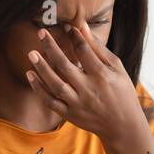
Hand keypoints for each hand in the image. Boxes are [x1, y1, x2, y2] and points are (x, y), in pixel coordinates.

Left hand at [25, 20, 146, 142]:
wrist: (123, 127)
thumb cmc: (122, 93)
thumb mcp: (117, 69)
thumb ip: (98, 48)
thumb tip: (82, 27)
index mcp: (103, 76)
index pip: (84, 51)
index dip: (74, 36)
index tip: (66, 27)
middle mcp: (89, 90)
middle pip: (65, 65)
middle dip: (51, 47)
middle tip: (41, 33)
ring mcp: (78, 104)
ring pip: (55, 84)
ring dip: (41, 68)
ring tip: (31, 53)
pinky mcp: (71, 115)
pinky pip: (50, 102)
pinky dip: (39, 89)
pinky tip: (30, 75)